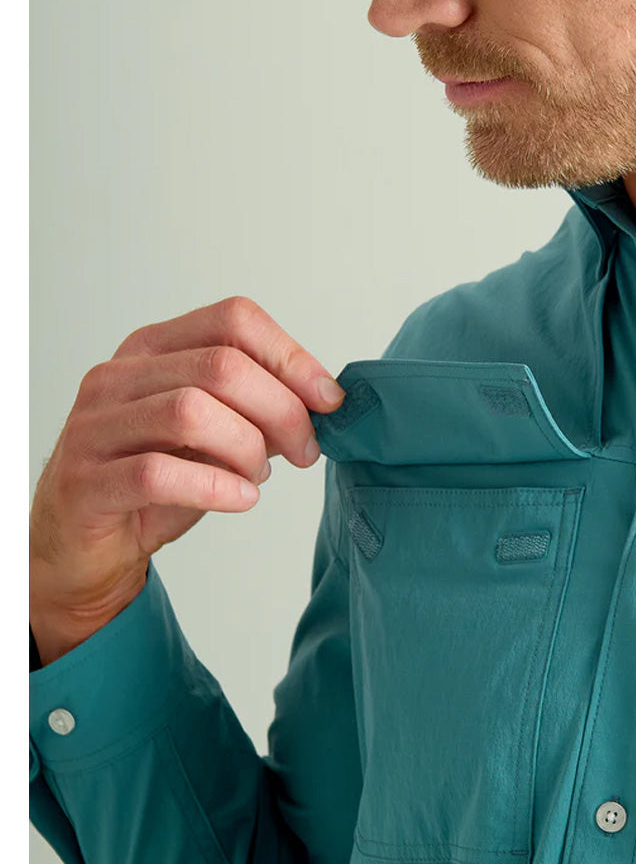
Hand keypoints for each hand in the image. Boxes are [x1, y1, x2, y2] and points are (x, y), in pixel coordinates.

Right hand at [29, 296, 344, 664]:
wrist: (78, 544)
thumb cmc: (150, 487)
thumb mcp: (214, 440)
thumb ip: (259, 414)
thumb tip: (323, 402)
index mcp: (153, 350)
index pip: (233, 320)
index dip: (292, 357)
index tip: (328, 401)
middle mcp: (119, 376)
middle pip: (222, 366)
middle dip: (282, 411)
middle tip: (305, 452)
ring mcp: (95, 426)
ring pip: (190, 411)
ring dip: (247, 448)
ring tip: (258, 476)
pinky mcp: (86, 480)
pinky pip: (158, 473)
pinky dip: (214, 487)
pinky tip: (240, 499)